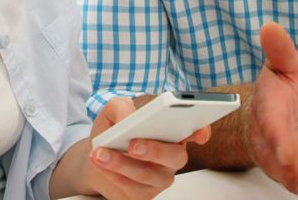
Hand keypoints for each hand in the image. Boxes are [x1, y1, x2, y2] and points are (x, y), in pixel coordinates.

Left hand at [85, 97, 211, 198]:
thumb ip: (121, 107)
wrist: (95, 158)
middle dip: (155, 150)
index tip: (199, 134)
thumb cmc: (112, 133)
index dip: (201, 132)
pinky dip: (112, 174)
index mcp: (171, 133)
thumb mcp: (112, 112)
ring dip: (122, 163)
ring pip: (147, 174)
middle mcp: (170, 158)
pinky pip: (130, 188)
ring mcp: (158, 179)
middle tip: (133, 145)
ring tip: (101, 153)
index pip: (195, 132)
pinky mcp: (142, 195)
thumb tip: (127, 119)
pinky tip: (100, 163)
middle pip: (175, 157)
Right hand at [245, 23, 297, 199]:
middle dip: (297, 178)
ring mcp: (283, 160)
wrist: (268, 111)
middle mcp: (272, 141)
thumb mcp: (283, 64)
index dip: (279, 143)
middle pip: (280, 163)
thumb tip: (270, 27)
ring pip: (297, 180)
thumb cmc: (277, 90)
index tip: (289, 156)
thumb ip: (279, 50)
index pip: (271, 128)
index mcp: (268, 112)